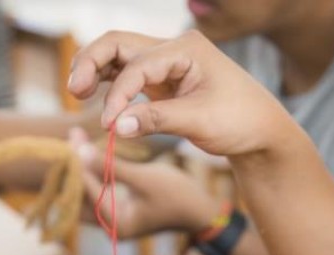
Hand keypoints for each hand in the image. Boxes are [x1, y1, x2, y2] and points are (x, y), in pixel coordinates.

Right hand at [68, 30, 291, 156]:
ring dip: (97, 71)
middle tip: (74, 90)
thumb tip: (114, 126)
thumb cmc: (239, 122)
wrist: (260, 131)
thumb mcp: (199, 121)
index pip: (138, 65)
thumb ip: (156, 120)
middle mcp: (173, 49)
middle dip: (92, 63)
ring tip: (77, 93)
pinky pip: (129, 75)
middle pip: (119, 44)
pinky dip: (111, 84)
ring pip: (120, 56)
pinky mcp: (164, 80)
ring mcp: (167, 63)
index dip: (118, 94)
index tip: (108, 124)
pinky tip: (96, 98)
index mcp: (186, 49)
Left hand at [68, 127, 221, 237]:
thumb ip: (112, 167)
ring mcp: (114, 220)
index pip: (87, 190)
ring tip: (76, 139)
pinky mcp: (119, 211)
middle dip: (74, 166)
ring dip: (82, 167)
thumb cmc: (178, 195)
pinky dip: (92, 172)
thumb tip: (80, 151)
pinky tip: (88, 151)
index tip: (73, 136)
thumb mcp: (145, 178)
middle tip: (70, 137)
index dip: (79, 162)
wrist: (200, 210)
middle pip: (80, 195)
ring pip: (87, 193)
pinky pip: (97, 191)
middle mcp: (110, 226)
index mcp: (116, 224)